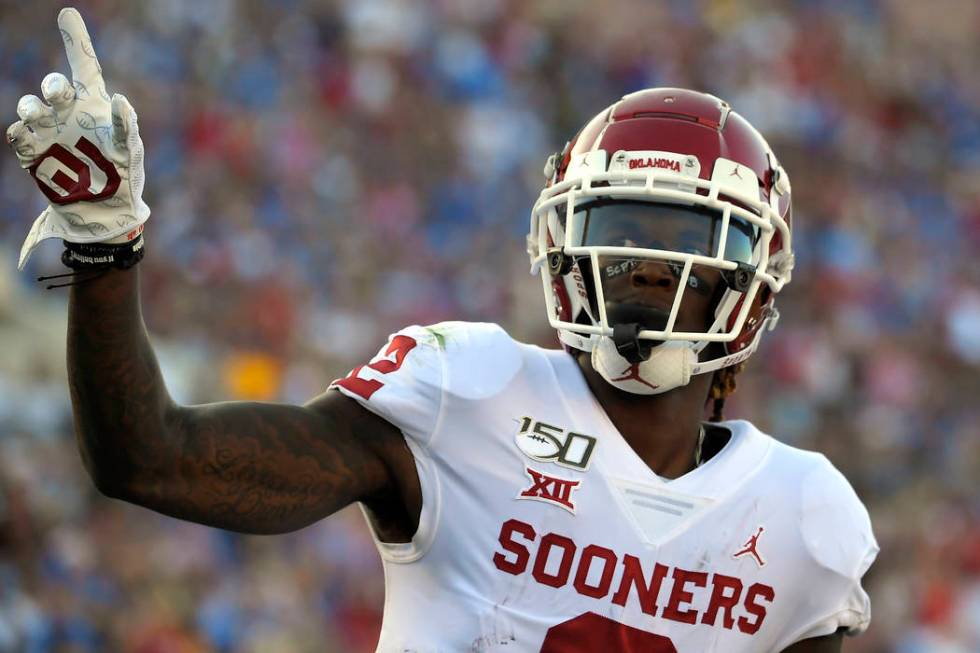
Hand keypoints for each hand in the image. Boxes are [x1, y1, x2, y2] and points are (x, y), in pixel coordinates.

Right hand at [6, 7, 149, 269]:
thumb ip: (127, 126)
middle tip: (59, 93)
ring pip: (30, 107)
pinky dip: (21, 132)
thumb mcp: (131, 152)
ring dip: (31, 107)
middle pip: (54, 88)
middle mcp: (68, 113)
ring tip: (38, 115)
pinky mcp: (33, 153)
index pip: (84, 66)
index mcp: (95, 105)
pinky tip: (28, 135)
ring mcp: (48, 132)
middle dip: (53, 86)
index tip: (68, 15)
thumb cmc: (123, 177)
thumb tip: (122, 101)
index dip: (76, 40)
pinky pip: (18, 135)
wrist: (106, 211)